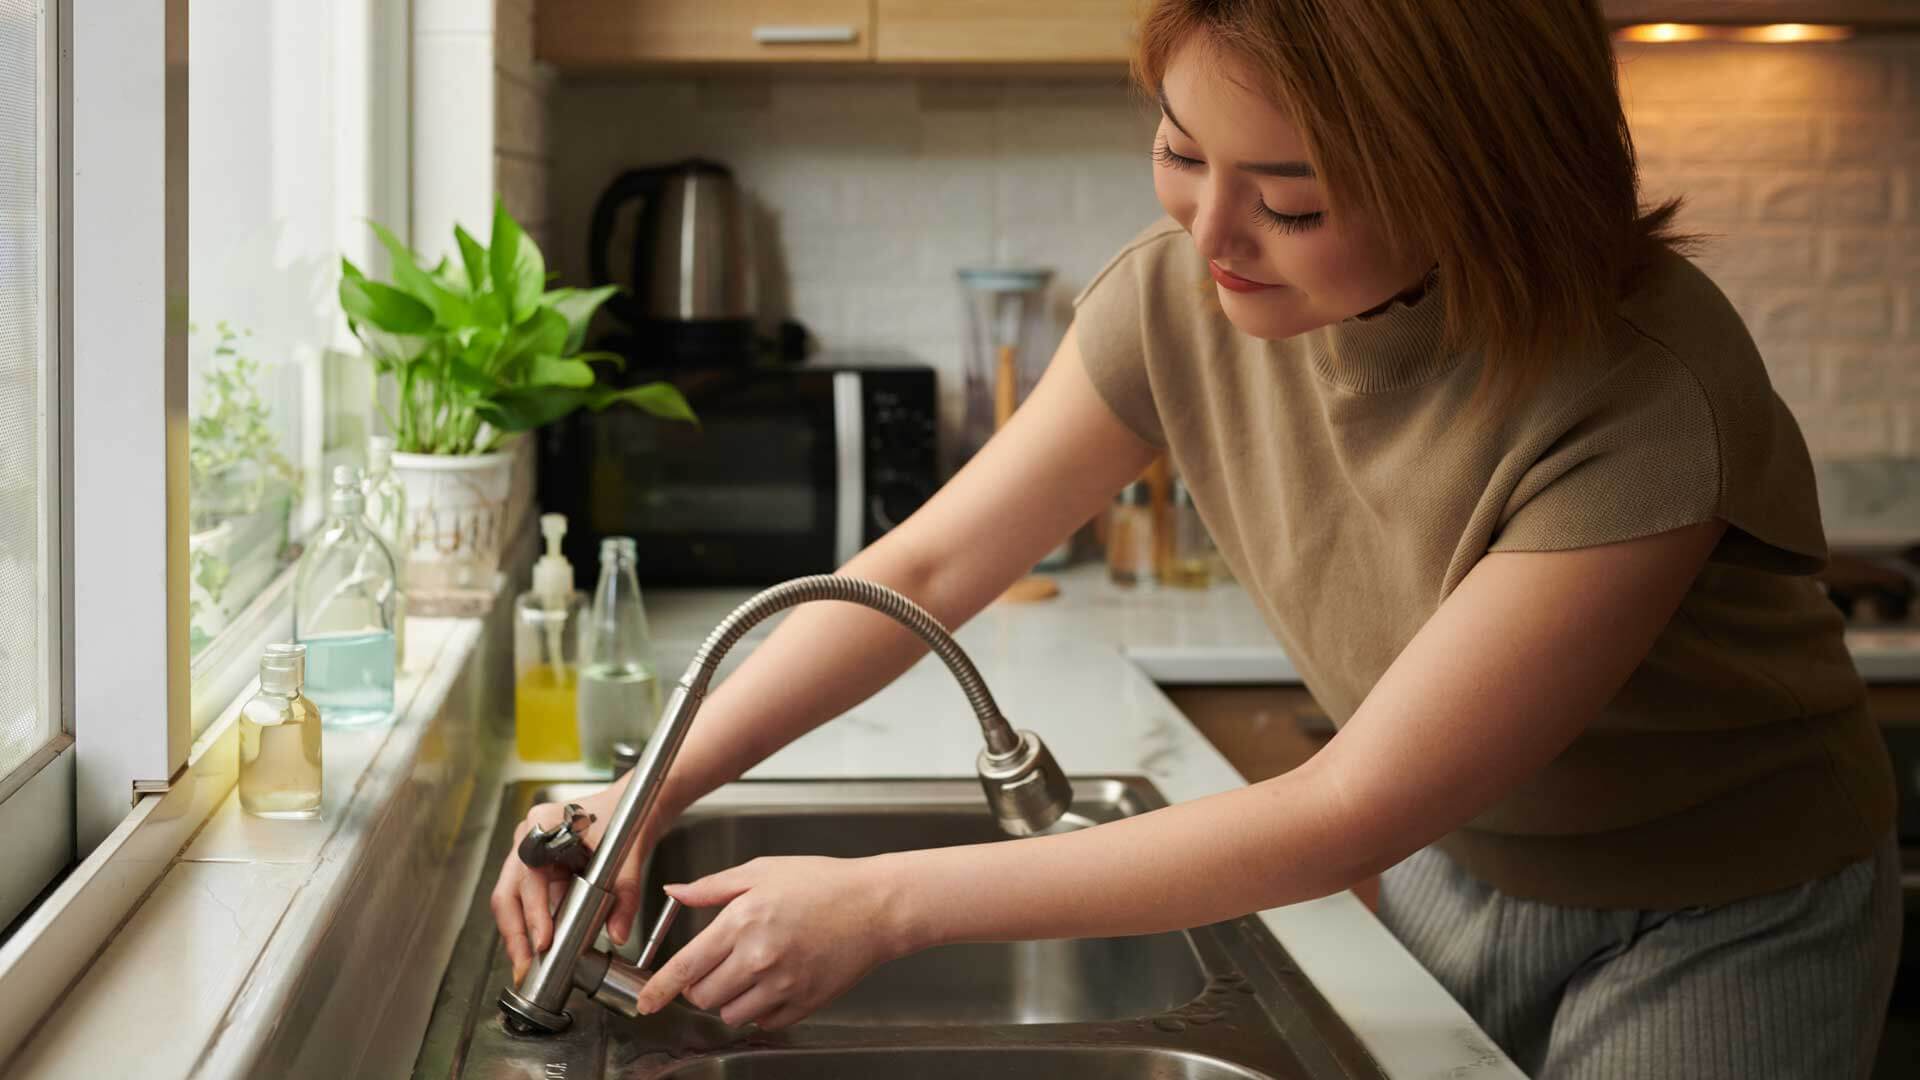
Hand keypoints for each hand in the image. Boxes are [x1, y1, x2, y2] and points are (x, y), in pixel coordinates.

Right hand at [489, 782, 656, 982]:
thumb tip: (617, 933)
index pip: (529, 876)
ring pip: (514, 899)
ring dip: (521, 933)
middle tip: (525, 967)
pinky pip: (530, 900)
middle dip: (516, 934)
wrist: (637, 804)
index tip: (543, 942)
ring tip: (529, 965)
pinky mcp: (540, 869)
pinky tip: (541, 948)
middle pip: (509, 892)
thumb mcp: (630, 855)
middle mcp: (530, 838)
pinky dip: (534, 924)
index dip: (533, 912)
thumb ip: (625, 895)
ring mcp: (531, 853)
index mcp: (544, 825)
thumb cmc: (629, 815)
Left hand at [633, 855, 914, 1029]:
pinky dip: (759, 1008)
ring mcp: (783, 986)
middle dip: (701, 984)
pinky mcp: (803, 1004)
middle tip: (719, 963)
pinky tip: (774, 980)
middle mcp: (759, 959)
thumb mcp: (762, 870)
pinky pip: (763, 1022)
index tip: (645, 1003)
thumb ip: (713, 887)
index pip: (686, 966)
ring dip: (729, 998)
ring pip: (730, 1014)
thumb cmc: (823, 883)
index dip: (659, 989)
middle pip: (703, 996)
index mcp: (743, 922)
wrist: (875, 906)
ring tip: (750, 970)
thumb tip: (674, 892)